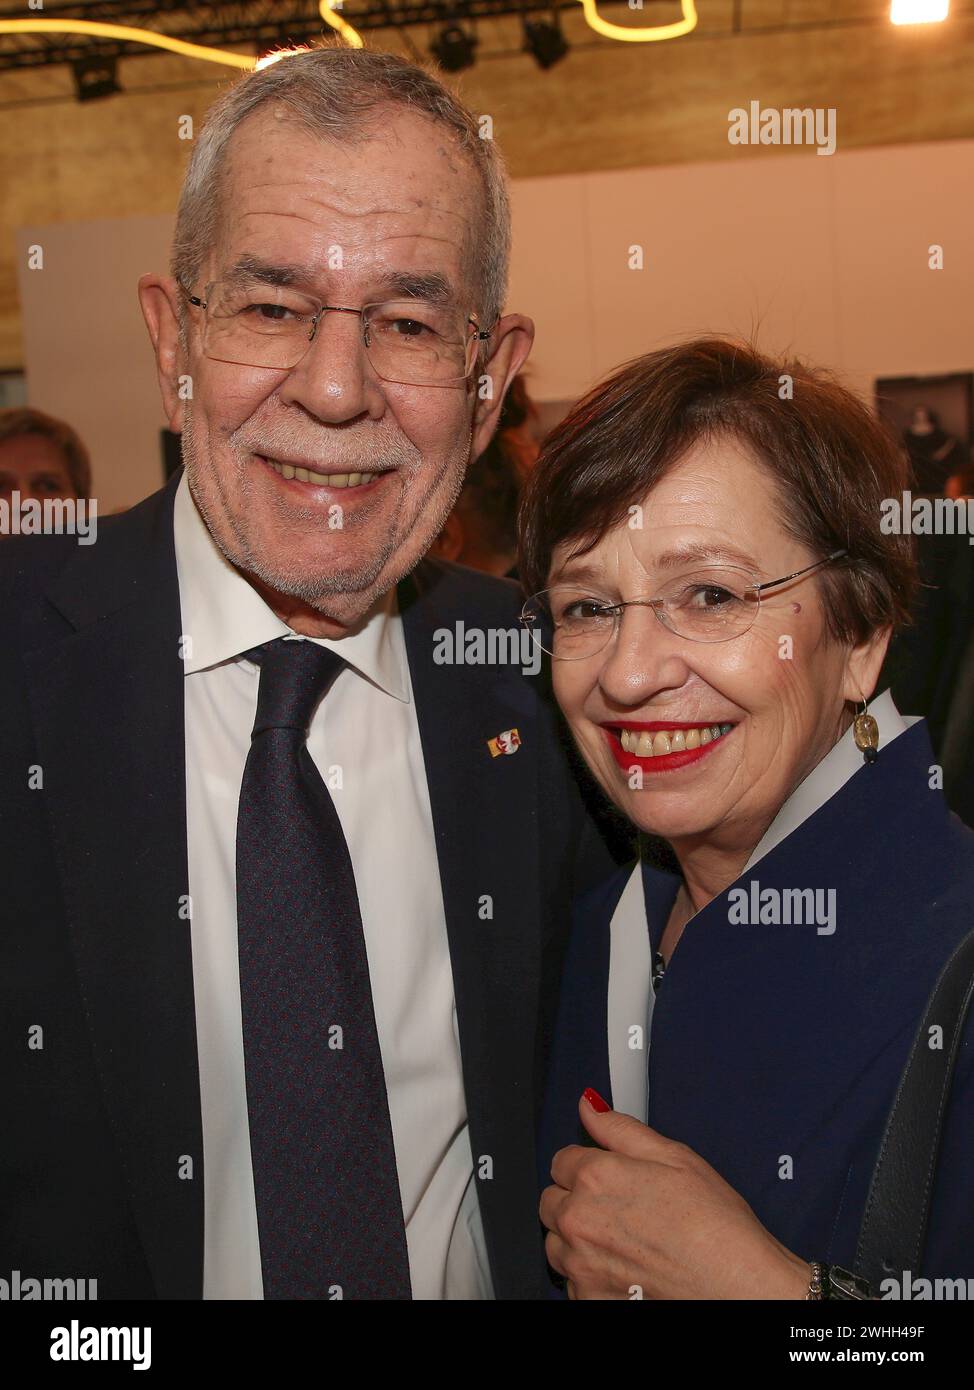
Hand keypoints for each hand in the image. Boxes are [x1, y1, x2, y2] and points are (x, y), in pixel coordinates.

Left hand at [539, 1090, 810, 1299]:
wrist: (736, 1285)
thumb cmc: (714, 1225)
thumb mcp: (674, 1156)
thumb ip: (620, 1128)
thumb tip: (590, 1106)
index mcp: (595, 1176)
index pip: (561, 1160)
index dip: (587, 1166)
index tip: (607, 1178)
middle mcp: (578, 1220)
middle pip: (551, 1202)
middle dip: (576, 1201)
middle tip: (618, 1210)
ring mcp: (580, 1264)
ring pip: (556, 1244)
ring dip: (577, 1240)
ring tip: (623, 1242)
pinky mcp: (587, 1299)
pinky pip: (571, 1282)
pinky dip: (590, 1275)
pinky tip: (625, 1269)